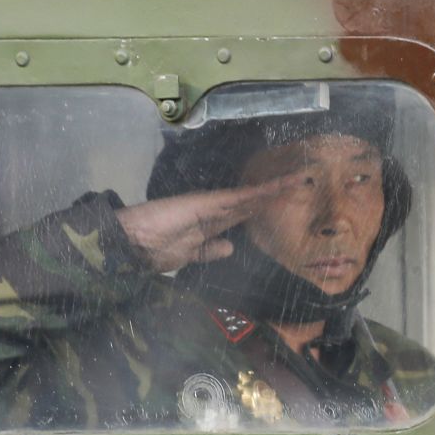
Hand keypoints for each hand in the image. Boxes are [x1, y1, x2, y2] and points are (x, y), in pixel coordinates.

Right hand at [116, 174, 299, 272]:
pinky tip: (281, 186)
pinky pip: (242, 197)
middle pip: (254, 200)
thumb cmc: (153, 250)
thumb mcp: (189, 255)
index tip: (285, 203)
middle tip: (302, 181)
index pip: (245, 214)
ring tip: (300, 178)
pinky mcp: (210, 202)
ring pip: (252, 195)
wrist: (132, 242)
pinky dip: (262, 192)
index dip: (264, 208)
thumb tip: (230, 247)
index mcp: (212, 224)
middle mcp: (217, 210)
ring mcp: (214, 204)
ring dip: (276, 188)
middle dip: (277, 193)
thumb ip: (210, 250)